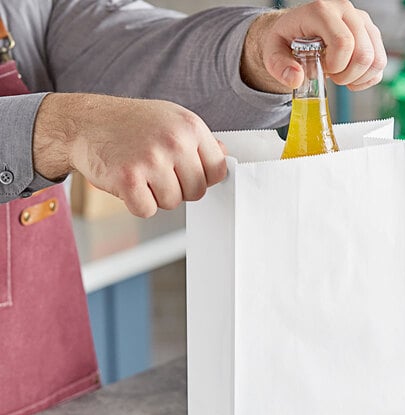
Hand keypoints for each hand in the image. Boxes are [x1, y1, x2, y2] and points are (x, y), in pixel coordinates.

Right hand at [33, 93, 226, 217]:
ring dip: (156, 196)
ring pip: (173, 203)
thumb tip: (225, 158)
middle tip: (157, 172)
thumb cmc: (130, 123)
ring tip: (141, 173)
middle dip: (179, 189)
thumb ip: (200, 141)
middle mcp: (174, 141)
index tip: (186, 173)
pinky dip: (136, 203)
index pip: (218, 171)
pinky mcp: (128, 179)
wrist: (84, 123)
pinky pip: (147, 210)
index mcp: (190, 126)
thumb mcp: (171, 119)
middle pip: (197, 192)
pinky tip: (128, 182)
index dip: (203, 178)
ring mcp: (151, 160)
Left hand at [241, 0, 385, 93]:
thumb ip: (279, 67)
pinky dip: (367, 78)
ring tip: (340, 76)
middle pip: (364, 53)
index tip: (323, 70)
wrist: (295, 33)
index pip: (343, 42)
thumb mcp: (272, 53)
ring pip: (376, 60)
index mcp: (322, 10)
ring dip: (358, 78)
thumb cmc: (285, 41)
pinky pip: (380, 64)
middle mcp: (346, 11)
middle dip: (347, 75)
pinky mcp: (371, 34)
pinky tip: (351, 77)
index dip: (336, 66)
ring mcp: (362, 22)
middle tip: (332, 76)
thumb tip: (296, 79)